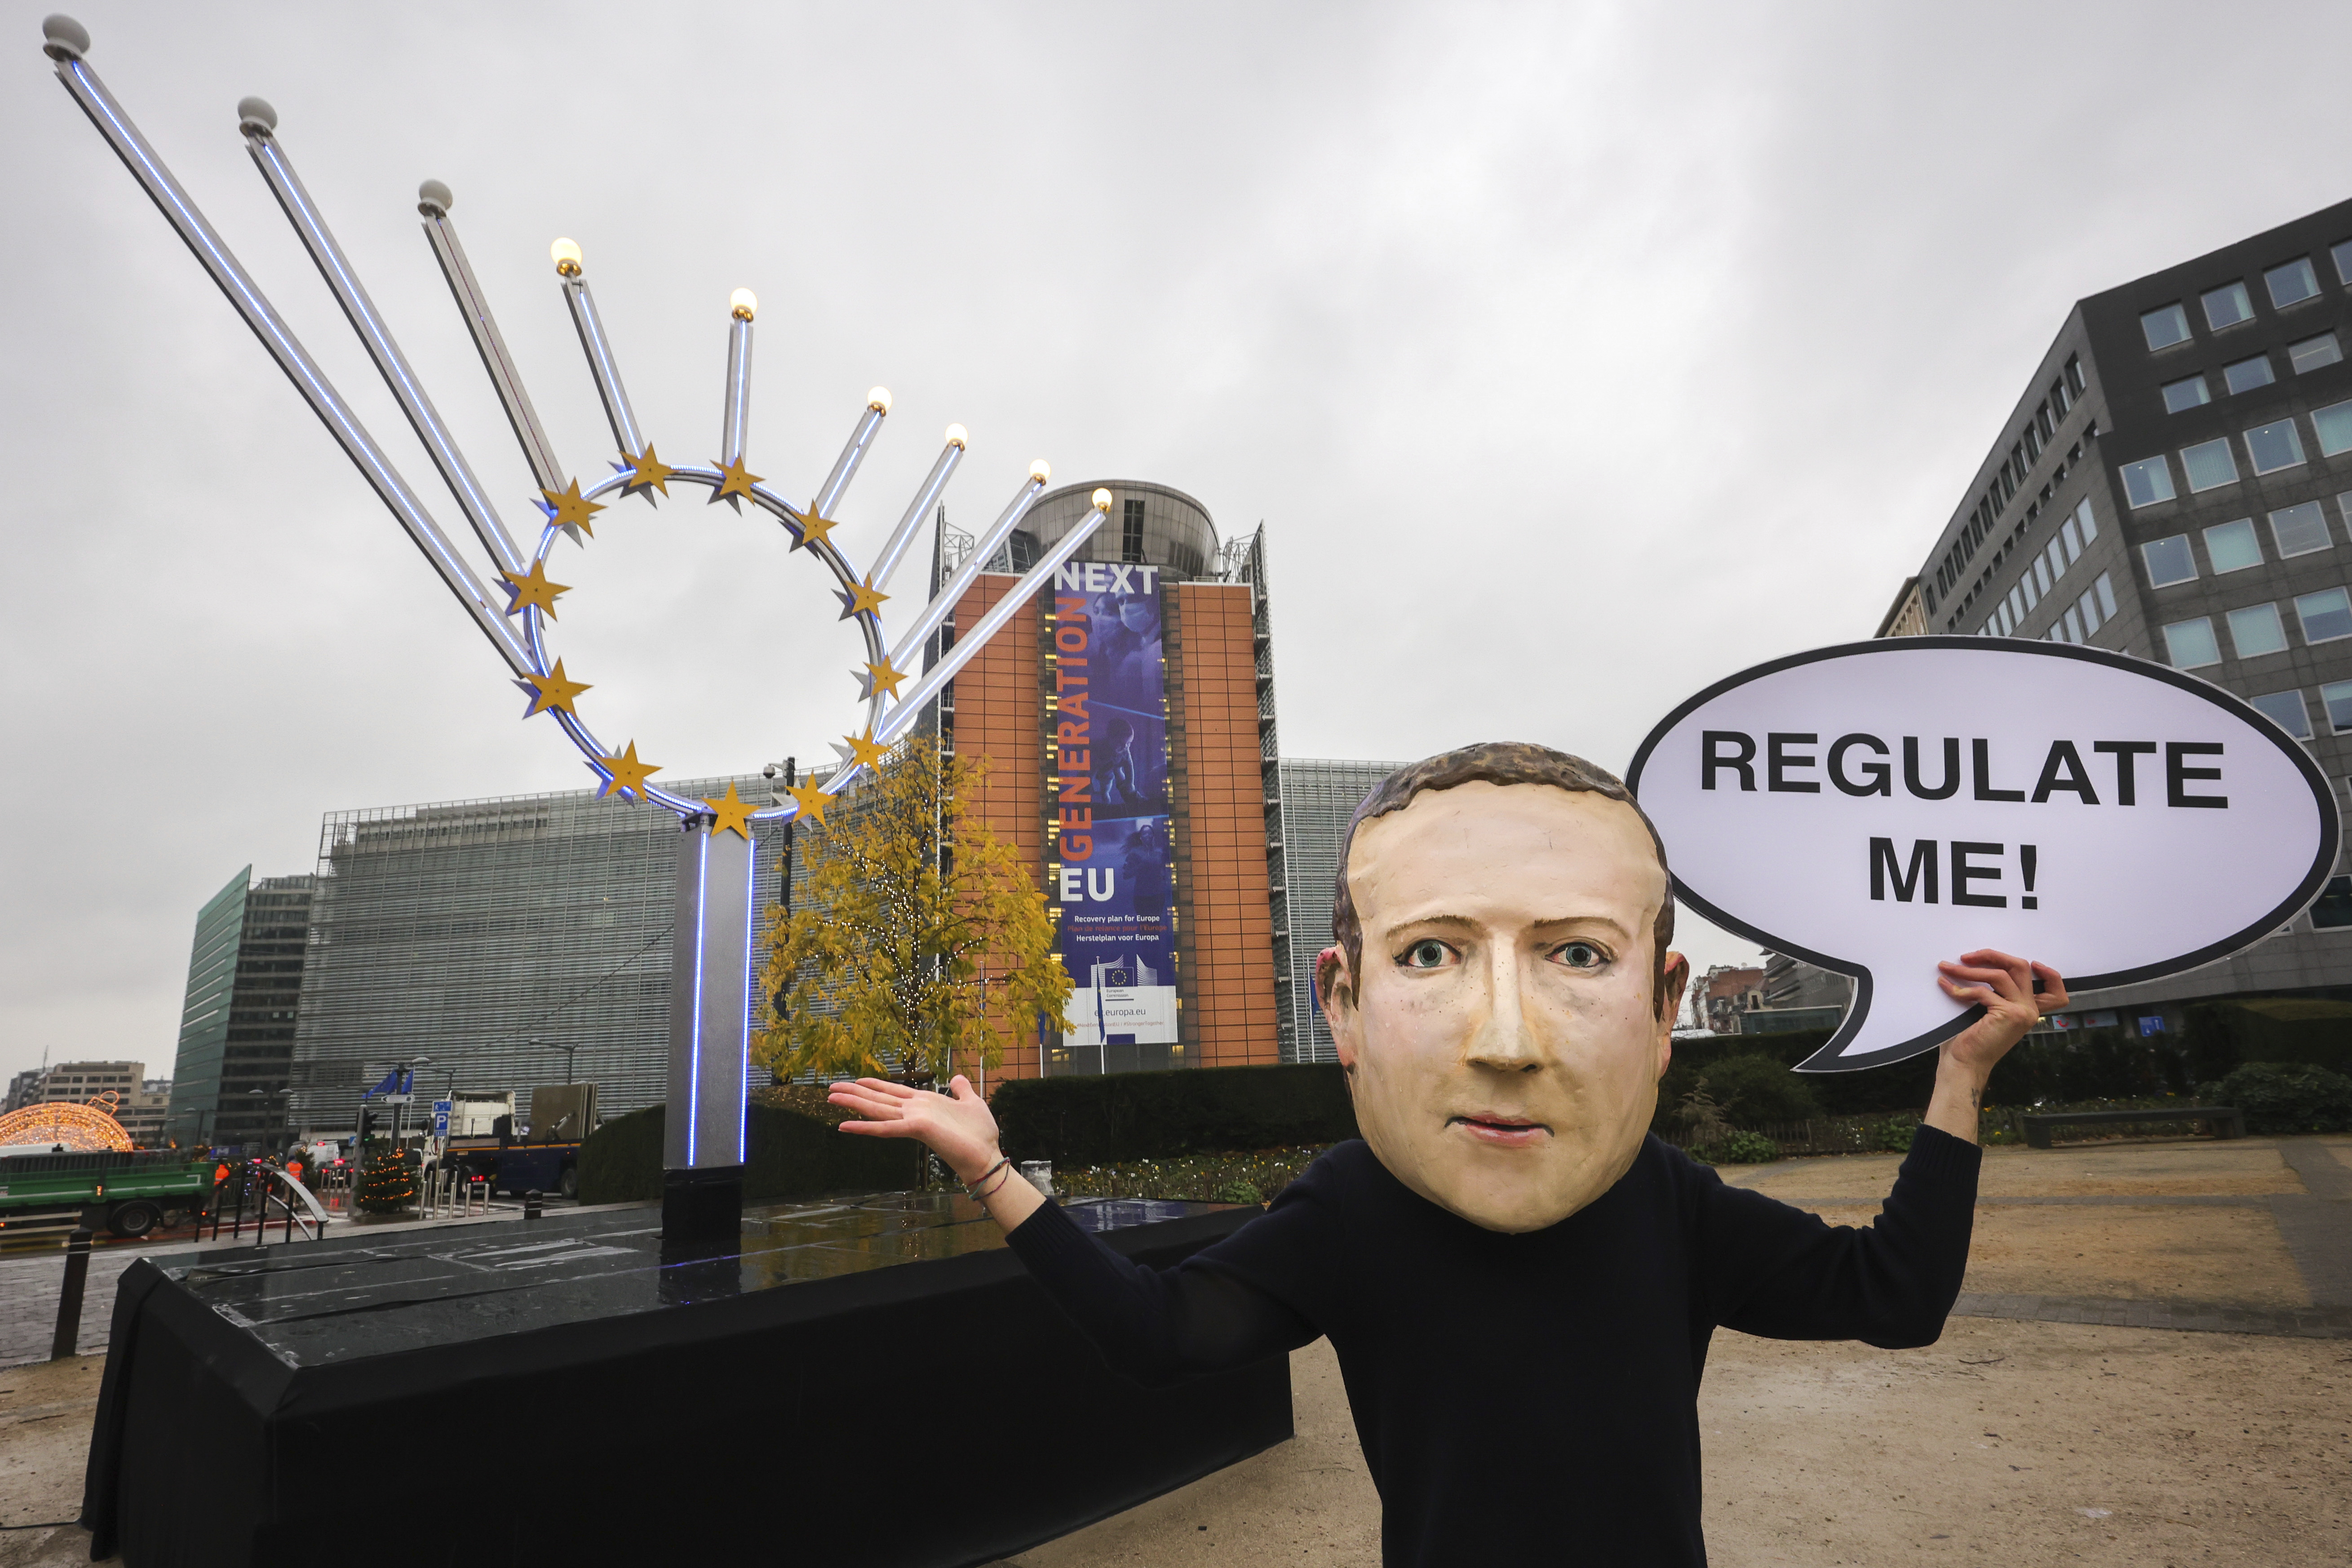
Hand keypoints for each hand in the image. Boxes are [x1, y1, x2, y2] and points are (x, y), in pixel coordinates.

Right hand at [828, 1075, 1001, 1182]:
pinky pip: (885, 1128)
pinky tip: (844, 1125)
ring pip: (877, 1109)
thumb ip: (961, 1090)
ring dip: (853, 1103)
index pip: (894, 1091)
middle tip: (831, 1088)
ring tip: (831, 1097)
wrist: (986, 1156)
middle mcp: (914, 1111)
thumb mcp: (971, 1102)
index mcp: (925, 1103)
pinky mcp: (916, 1129)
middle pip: (879, 1099)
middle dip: (855, 1093)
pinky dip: (865, 1127)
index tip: (858, 1079)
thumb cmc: (980, 1134)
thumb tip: (956, 1078)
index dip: (875, 1085)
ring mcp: (913, 1120)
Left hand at [1922, 950, 2064, 1145]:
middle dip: (1993, 956)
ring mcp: (2022, 1012)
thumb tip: (1977, 963)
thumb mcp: (1987, 1010)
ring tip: (1947, 967)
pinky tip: (1945, 986)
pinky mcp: (2008, 1014)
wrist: (1963, 1065)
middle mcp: (2030, 1010)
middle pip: (2021, 968)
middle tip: (1967, 956)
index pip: (2055, 991)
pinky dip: (1960, 987)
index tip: (2033, 962)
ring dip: (1969, 969)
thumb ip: (1994, 992)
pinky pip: (1982, 991)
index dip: (2050, 974)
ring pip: (1999, 975)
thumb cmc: (1969, 1038)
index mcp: (2028, 1009)